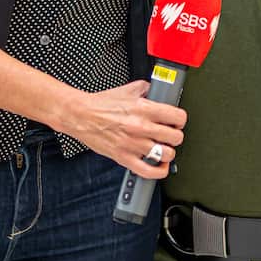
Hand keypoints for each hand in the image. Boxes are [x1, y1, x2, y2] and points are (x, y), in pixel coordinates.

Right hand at [63, 80, 186, 178]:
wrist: (81, 115)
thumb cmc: (101, 104)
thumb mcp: (128, 89)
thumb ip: (146, 89)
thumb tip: (157, 89)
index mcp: (144, 108)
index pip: (178, 117)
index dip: (180, 120)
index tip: (177, 122)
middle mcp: (141, 127)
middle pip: (175, 138)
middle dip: (175, 136)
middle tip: (170, 135)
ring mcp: (133, 144)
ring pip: (166, 154)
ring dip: (168, 152)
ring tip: (163, 148)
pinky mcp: (124, 158)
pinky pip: (148, 171)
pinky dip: (159, 171)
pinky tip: (160, 166)